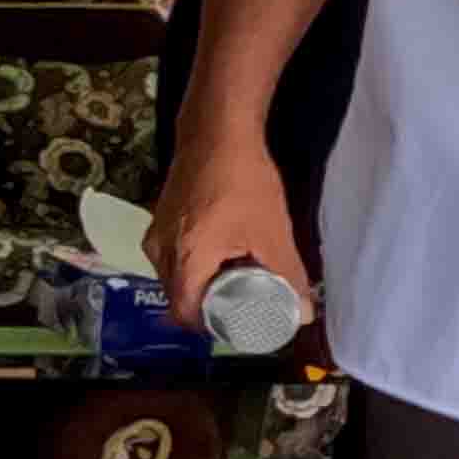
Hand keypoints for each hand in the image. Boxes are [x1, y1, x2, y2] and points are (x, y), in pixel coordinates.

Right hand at [147, 121, 312, 347]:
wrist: (217, 132)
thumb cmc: (244, 181)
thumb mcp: (272, 233)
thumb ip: (288, 276)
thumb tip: (303, 313)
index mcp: (185, 259)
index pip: (186, 313)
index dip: (211, 326)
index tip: (236, 323)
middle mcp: (160, 251)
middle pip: (178, 297)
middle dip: (208, 306)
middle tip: (241, 303)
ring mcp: (156, 234)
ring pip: (174, 277)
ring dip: (200, 284)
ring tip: (233, 276)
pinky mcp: (159, 220)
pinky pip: (171, 257)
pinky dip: (192, 264)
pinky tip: (220, 251)